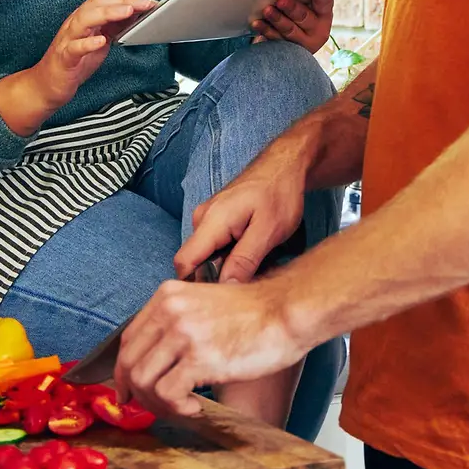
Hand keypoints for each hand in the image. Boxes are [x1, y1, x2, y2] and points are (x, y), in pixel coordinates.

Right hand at [32, 0, 156, 109]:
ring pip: (84, 20)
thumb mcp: (100, 41)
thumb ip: (114, 27)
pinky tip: (101, 41)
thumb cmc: (75, 62)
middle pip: (95, 4)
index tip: (147, 1)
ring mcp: (67, 40)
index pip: (104, 0)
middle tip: (144, 3)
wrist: (48, 85)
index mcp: (84, 19)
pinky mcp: (64, 59)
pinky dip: (87, 43)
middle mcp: (74, 25)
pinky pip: (74, 48)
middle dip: (121, 1)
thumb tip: (136, 14)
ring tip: (127, 12)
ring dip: (107, 14)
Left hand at [114, 277, 310, 416]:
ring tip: (182, 406)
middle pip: (130, 363)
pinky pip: (168, 394)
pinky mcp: (200, 358)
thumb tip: (152, 361)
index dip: (125, 372)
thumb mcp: (204, 304)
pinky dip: (177, 409)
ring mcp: (184, 334)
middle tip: (157, 407)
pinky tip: (195, 407)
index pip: (128, 340)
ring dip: (158, 404)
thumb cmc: (254, 313)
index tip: (130, 392)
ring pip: (143, 382)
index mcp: (167, 296)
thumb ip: (175, 323)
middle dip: (138, 394)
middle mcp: (170, 311)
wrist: (286, 311)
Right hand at [174, 123, 315, 282]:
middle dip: (216, 280)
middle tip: (247, 288)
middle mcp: (202, 219)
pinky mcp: (217, 221)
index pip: (183, 263)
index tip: (219, 302)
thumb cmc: (279, 193)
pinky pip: (215, 248)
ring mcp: (208, 219)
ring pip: (207, 257)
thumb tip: (224, 290)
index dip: (195, 287)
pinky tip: (252, 258)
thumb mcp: (267, 231)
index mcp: (211, 221)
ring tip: (255, 269)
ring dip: (226, 269)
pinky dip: (231, 258)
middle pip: (195, 264)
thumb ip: (244, 261)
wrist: (285, 166)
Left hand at [250, 0, 333, 52]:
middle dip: (293, 8)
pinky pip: (274, 39)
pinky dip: (265, 30)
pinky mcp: (286, 50)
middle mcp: (315, 30)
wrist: (295, 48)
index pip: (325, 2)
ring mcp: (300, 43)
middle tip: (281, 0)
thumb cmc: (301, 17)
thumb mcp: (308, 6)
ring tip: (267, 10)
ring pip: (289, 30)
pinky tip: (257, 23)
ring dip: (277, 19)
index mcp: (323, 15)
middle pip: (304, 18)